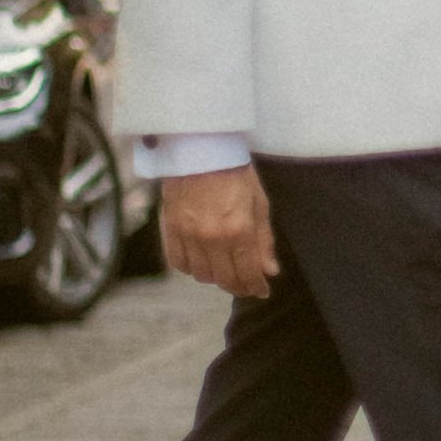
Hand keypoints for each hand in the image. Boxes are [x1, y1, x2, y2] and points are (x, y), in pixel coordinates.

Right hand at [160, 161, 278, 299]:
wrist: (201, 150)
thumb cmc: (234, 172)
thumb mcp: (259, 202)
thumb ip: (263, 239)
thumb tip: (269, 270)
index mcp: (239, 229)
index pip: (247, 273)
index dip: (255, 287)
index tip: (261, 290)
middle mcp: (212, 237)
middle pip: (224, 279)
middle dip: (238, 286)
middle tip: (246, 285)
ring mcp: (189, 235)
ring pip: (201, 275)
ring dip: (215, 277)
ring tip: (225, 269)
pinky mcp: (170, 229)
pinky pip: (178, 262)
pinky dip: (190, 267)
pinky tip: (201, 261)